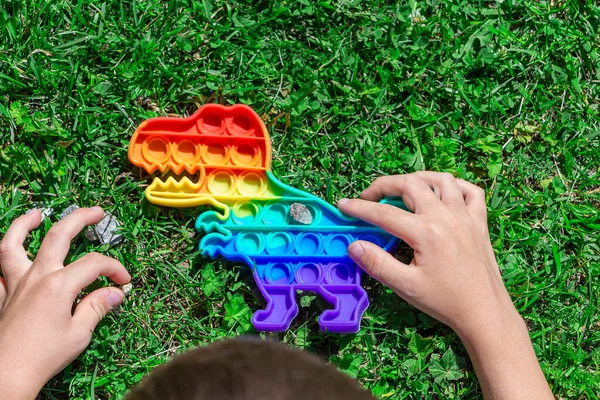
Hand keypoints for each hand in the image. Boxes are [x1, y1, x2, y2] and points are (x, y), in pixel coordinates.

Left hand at [0, 207, 130, 399]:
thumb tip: (115, 293)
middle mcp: (36, 277)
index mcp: (58, 285)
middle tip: (97, 211)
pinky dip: (4, 258)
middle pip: (58, 236)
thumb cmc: (44, 356)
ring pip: (13, 244)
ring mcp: (14, 284)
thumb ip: (97, 307)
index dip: (115, 269)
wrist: (5, 376)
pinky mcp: (2, 296)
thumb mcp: (79, 334)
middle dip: (80, 218)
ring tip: (37, 214)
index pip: (94, 264)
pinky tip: (14, 254)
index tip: (125, 282)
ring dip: (24, 224)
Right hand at [338, 171, 512, 336]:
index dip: (360, 207)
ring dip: (418, 179)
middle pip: (410, 184)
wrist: (484, 313)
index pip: (384, 213)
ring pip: (440, 180)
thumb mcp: (406, 286)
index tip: (343, 205)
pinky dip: (454, 186)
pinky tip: (441, 194)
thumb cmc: (445, 301)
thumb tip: (354, 245)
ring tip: (402, 189)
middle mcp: (446, 217)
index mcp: (426, 233)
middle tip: (369, 197)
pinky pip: (469, 191)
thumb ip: (377, 263)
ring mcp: (465, 216)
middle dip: (385, 185)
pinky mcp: (479, 222)